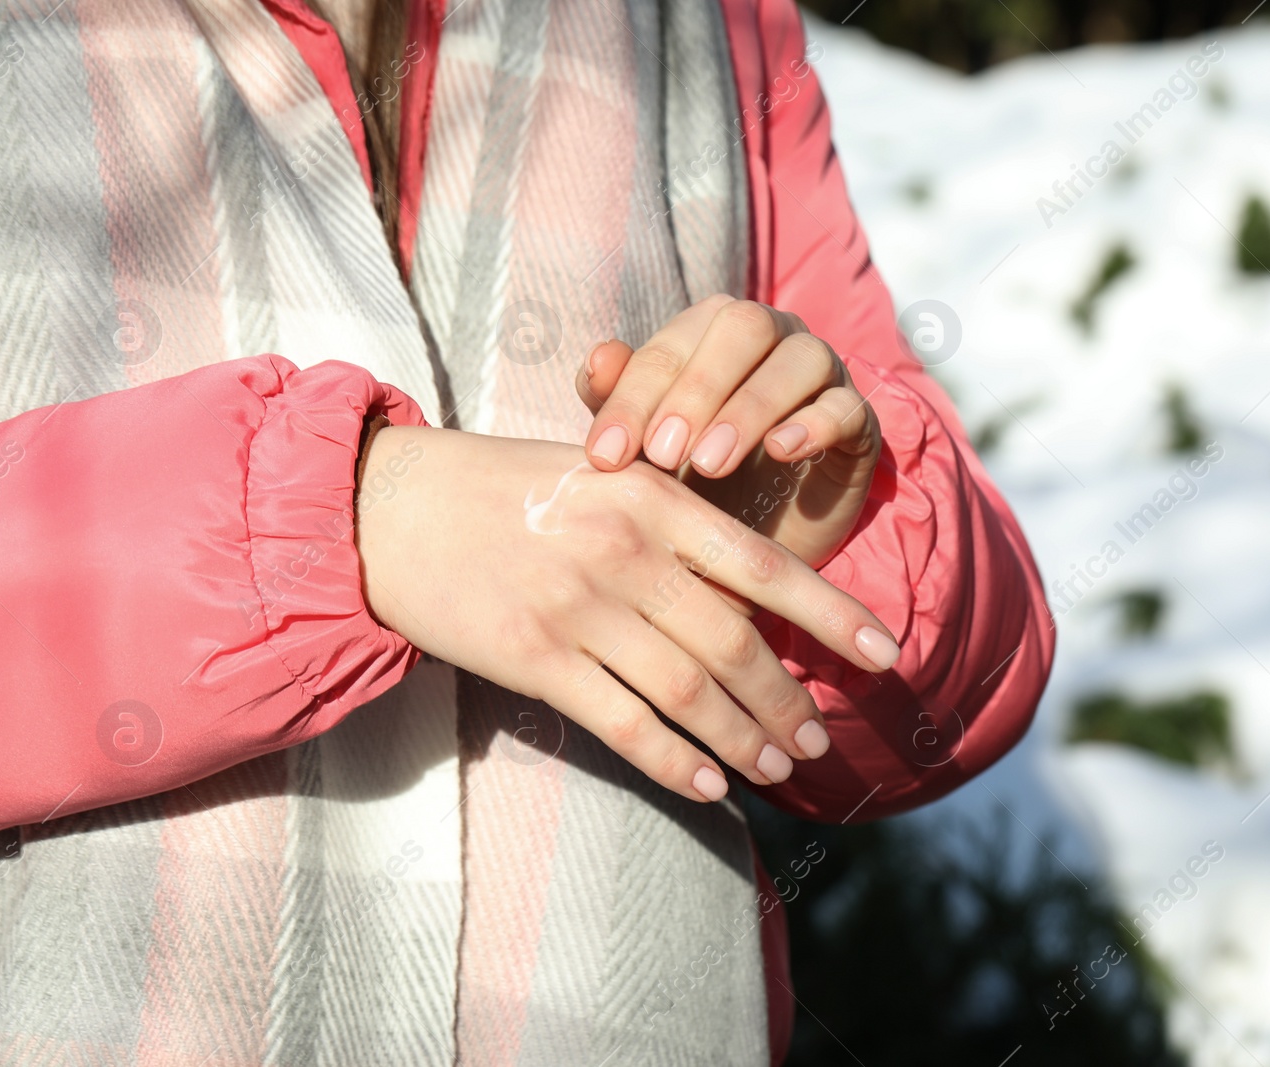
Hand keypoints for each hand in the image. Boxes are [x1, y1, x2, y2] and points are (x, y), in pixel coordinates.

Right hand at [354, 426, 901, 802]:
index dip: (831, 614)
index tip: (882, 653)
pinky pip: (623, 725)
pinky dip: (676, 762)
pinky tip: (711, 788)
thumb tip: (744, 583)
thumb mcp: (598, 470)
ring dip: (745, 739)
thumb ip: (669, 513)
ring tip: (780, 769)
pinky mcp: (534, 659)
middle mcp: (625, 554)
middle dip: (788, 700)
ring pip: (690, 692)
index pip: (765, 565)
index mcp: (651, 499)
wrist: (388, 507)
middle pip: (736, 643)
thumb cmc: (499, 485)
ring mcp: (579, 609)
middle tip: (820, 738)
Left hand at [576, 295, 880, 568]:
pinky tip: (780, 453)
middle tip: (663, 456)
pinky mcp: (858, 423)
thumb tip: (598, 356)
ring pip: (799, 359)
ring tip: (711, 465)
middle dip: (697, 390)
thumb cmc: (693, 485)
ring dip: (750, 408)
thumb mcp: (645, 453)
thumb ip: (617, 403)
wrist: (757, 545)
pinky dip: (813, 425)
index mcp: (712, 331)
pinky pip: (846, 407)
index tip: (606, 455)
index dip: (634, 395)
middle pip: (744, 326)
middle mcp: (774, 336)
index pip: (673, 344)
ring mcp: (823, 373)